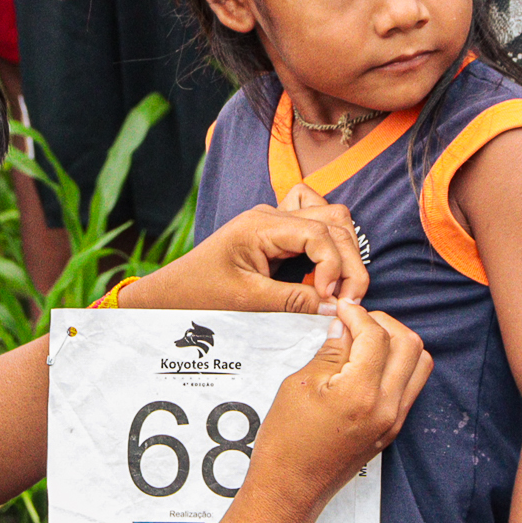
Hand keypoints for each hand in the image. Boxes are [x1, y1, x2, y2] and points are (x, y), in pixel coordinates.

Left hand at [126, 203, 369, 312]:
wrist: (171, 294)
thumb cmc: (199, 294)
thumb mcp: (246, 301)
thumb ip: (293, 301)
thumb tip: (335, 307)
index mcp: (261, 225)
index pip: (319, 233)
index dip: (335, 266)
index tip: (332, 299)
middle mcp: (272, 215)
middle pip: (334, 222)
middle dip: (349, 260)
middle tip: (350, 300)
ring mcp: (275, 221)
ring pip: (331, 220)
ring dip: (344, 251)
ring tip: (340, 289)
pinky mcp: (277, 234)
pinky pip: (317, 227)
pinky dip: (331, 247)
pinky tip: (325, 275)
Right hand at [246, 301, 429, 513]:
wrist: (291, 489)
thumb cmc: (286, 440)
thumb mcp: (299, 385)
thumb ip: (329, 351)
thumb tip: (344, 326)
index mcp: (361, 393)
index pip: (376, 336)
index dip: (358, 314)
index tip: (341, 309)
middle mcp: (387, 407)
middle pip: (409, 344)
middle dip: (383, 323)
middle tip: (356, 321)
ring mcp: (394, 420)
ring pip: (419, 364)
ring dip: (397, 343)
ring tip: (365, 340)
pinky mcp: (393, 429)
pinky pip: (411, 386)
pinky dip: (398, 365)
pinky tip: (368, 363)